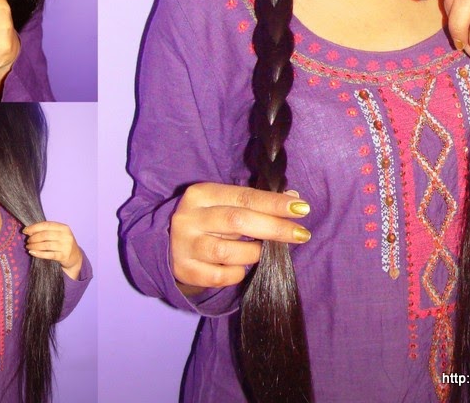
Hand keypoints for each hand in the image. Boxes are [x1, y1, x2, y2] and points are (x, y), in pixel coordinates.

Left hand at [23, 221, 82, 279]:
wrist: (75, 257)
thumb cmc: (63, 243)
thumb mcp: (59, 234)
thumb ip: (47, 231)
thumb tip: (29, 230)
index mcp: (64, 228)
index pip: (46, 225)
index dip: (34, 227)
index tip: (25, 230)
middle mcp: (66, 236)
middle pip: (45, 235)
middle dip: (33, 238)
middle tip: (28, 241)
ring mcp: (66, 246)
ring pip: (46, 245)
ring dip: (34, 246)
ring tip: (28, 247)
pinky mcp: (64, 256)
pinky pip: (48, 255)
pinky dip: (39, 254)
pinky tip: (32, 253)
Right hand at [170, 183, 311, 293]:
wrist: (168, 245)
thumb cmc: (209, 221)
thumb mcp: (226, 204)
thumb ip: (256, 202)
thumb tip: (294, 200)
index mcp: (201, 194)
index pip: (244, 196)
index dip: (273, 203)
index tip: (301, 208)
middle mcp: (190, 217)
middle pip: (238, 221)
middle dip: (274, 228)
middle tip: (301, 234)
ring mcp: (184, 245)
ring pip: (228, 252)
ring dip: (254, 253)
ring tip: (264, 252)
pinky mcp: (184, 270)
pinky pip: (220, 276)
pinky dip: (237, 272)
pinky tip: (240, 267)